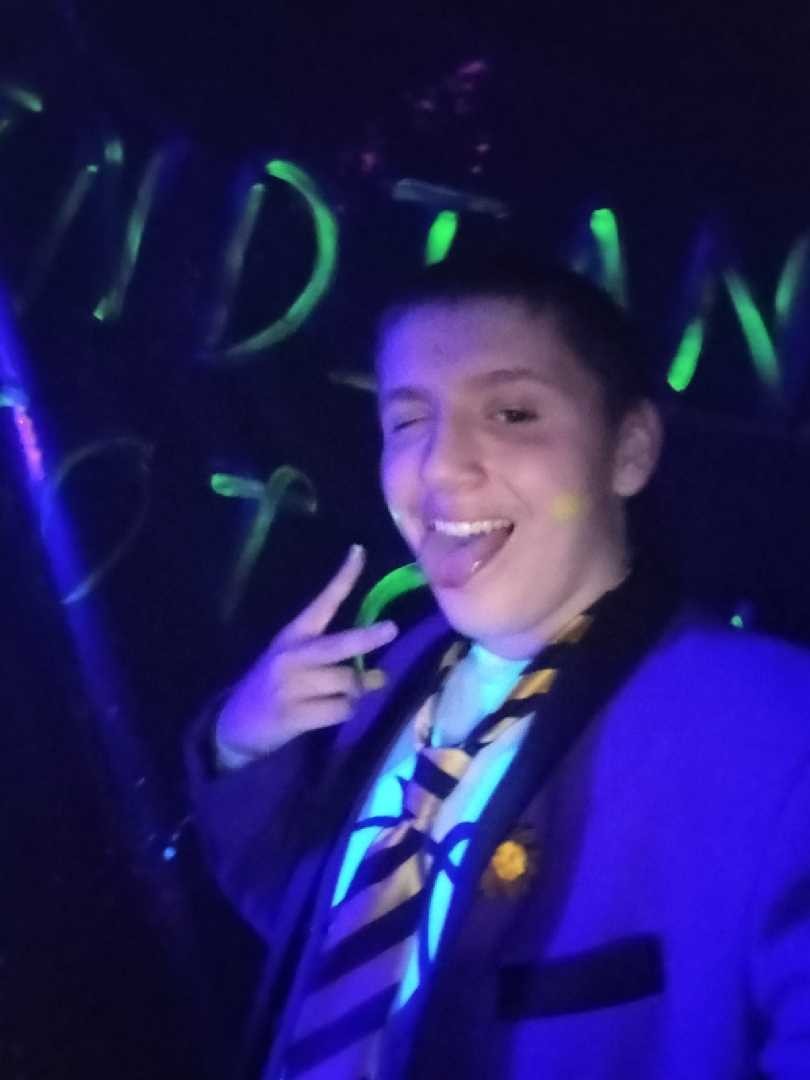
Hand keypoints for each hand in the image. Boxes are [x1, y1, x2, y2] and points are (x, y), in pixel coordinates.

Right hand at [215, 545, 397, 763]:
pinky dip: (346, 712)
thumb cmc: (274, 689)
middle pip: (338, 644)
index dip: (342, 578)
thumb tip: (380, 674)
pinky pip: (340, 710)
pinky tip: (332, 713)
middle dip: (367, 637)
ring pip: (346, 682)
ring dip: (357, 691)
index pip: (322, 603)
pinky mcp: (292, 715)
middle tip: (391, 628)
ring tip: (347, 696)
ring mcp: (290, 686)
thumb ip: (337, 665)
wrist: (234, 726)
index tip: (359, 551)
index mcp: (292, 636)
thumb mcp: (298, 665)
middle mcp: (291, 656)